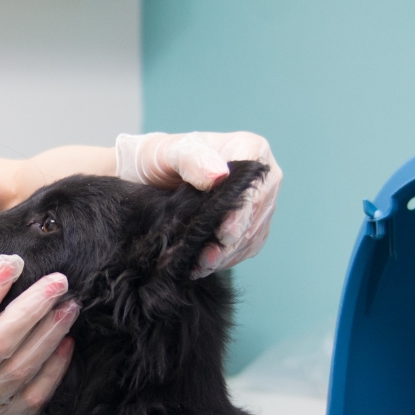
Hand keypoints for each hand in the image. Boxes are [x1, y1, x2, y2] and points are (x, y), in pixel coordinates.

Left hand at [114, 131, 280, 275]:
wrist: (150, 176)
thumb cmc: (161, 158)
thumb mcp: (170, 152)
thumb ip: (192, 159)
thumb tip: (218, 175)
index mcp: (253, 149)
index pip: (254, 187)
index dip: (241, 213)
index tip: (223, 234)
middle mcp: (264, 177)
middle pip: (256, 215)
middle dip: (232, 241)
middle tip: (207, 259)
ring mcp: (261, 202)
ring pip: (253, 234)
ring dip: (229, 254)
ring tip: (202, 265)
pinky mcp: (252, 224)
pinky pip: (249, 246)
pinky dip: (229, 258)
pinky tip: (206, 264)